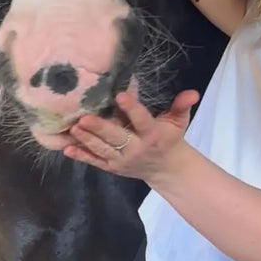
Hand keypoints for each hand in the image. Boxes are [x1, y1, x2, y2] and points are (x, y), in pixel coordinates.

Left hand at [64, 89, 198, 180]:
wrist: (166, 168)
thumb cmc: (170, 138)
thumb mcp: (179, 121)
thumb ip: (182, 106)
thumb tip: (193, 92)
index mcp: (152, 135)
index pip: (141, 121)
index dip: (131, 109)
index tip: (120, 95)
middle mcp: (136, 149)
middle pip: (116, 138)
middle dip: (100, 128)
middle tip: (84, 117)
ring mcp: (122, 161)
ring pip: (102, 150)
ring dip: (87, 140)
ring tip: (74, 128)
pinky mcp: (112, 167)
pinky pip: (95, 162)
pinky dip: (82, 156)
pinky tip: (68, 149)